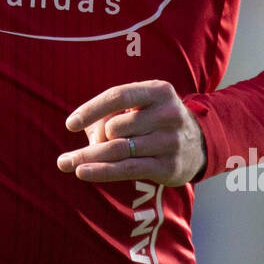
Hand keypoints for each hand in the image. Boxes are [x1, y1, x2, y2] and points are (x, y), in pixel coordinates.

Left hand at [56, 80, 206, 186]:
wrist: (197, 145)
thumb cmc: (154, 121)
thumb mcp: (140, 107)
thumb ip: (112, 116)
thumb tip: (86, 137)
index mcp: (158, 91)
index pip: (118, 96)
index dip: (91, 109)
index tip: (70, 124)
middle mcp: (168, 114)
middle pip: (115, 127)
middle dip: (95, 138)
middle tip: (82, 149)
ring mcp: (170, 141)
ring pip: (118, 150)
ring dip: (88, 157)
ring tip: (65, 163)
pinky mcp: (169, 166)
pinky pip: (127, 169)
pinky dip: (101, 171)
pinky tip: (82, 172)